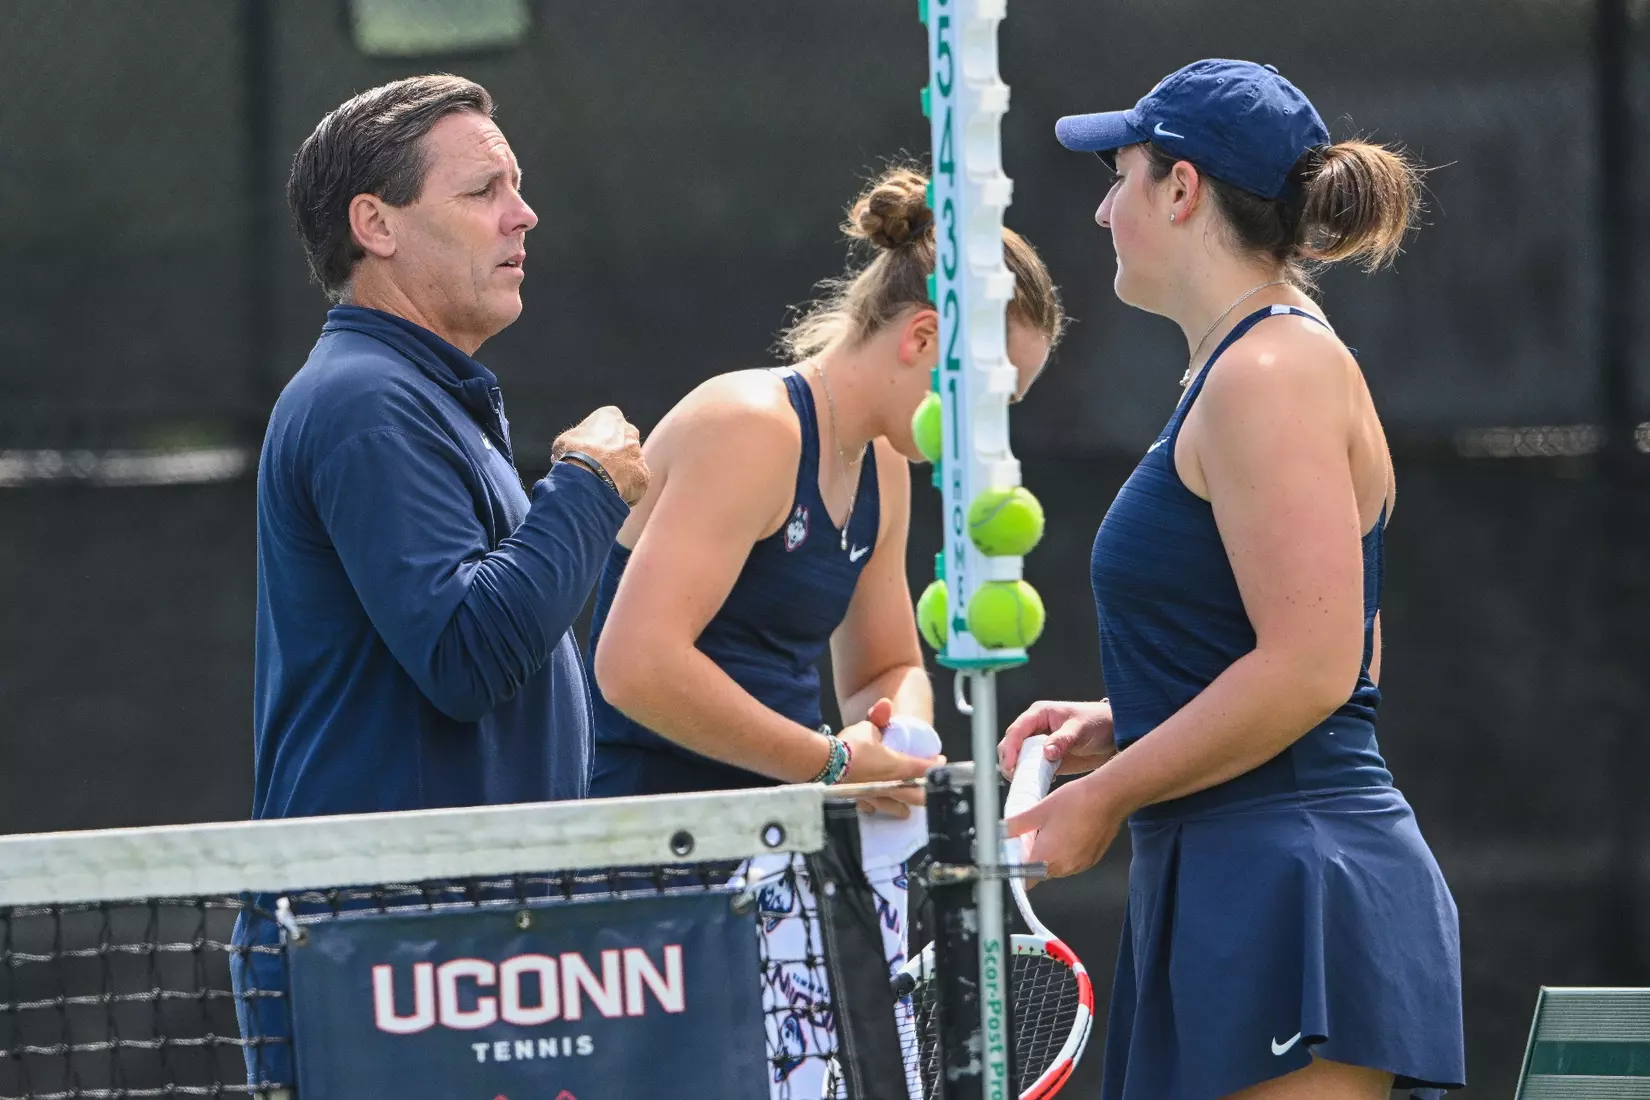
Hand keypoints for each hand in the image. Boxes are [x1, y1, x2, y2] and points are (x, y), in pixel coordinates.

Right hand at [553, 406, 648, 504]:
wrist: (588, 479)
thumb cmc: (574, 454)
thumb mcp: (564, 441)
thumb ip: (573, 441)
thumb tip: (564, 453)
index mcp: (611, 417)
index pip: (606, 425)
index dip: (595, 439)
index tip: (587, 451)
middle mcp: (630, 432)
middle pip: (622, 443)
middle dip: (612, 454)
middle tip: (596, 468)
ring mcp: (639, 455)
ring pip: (629, 464)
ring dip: (619, 473)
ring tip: (601, 484)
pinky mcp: (643, 475)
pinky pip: (634, 483)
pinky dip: (625, 489)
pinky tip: (610, 493)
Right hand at [839, 698, 943, 818]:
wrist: (825, 765)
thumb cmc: (850, 746)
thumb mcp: (866, 728)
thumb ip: (879, 717)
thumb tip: (886, 702)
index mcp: (898, 767)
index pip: (924, 768)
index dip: (935, 765)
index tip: (942, 762)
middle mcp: (890, 786)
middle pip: (916, 796)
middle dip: (925, 794)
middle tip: (928, 789)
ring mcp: (875, 798)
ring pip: (895, 808)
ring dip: (903, 808)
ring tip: (905, 811)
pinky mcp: (859, 803)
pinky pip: (873, 809)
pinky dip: (877, 808)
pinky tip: (875, 808)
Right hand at [999, 699, 1114, 777]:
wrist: (1114, 736)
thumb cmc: (1097, 723)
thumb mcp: (1081, 728)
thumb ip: (1063, 739)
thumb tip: (1046, 752)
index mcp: (1039, 714)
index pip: (1016, 730)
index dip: (1010, 748)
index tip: (1011, 766)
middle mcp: (1034, 728)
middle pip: (1010, 745)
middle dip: (1009, 762)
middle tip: (1016, 778)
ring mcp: (1038, 745)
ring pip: (1017, 759)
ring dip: (1017, 772)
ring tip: (1025, 784)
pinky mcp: (1045, 760)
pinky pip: (1030, 770)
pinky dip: (1029, 778)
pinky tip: (1038, 784)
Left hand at [1004, 772, 1123, 878]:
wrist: (1108, 797)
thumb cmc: (1077, 802)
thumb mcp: (1039, 810)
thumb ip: (1017, 825)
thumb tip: (1002, 831)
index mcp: (1047, 858)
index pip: (1025, 881)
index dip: (1017, 872)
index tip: (1013, 860)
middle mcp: (1064, 867)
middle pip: (1040, 873)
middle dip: (1033, 858)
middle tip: (1032, 837)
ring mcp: (1080, 865)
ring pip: (1057, 867)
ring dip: (1050, 855)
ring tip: (1051, 830)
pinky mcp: (1091, 859)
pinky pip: (1072, 861)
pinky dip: (1066, 852)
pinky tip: (1066, 831)